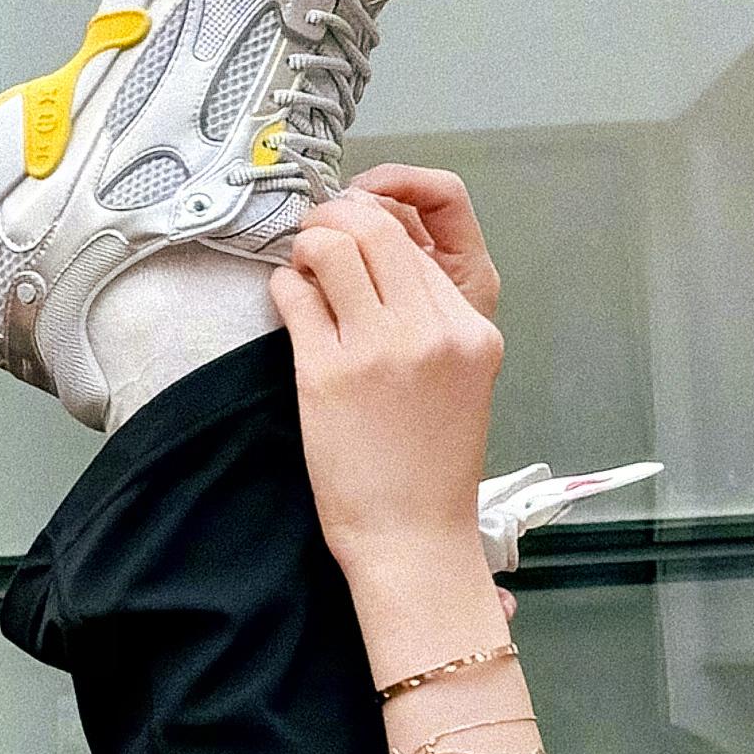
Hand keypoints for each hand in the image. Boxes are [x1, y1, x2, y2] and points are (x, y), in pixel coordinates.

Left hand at [265, 187, 506, 578]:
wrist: (412, 536)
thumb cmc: (430, 466)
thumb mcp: (460, 379)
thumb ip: (431, 319)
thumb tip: (378, 259)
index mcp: (470, 329)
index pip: (417, 244)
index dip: (373, 227)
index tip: (351, 236)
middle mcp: (431, 330)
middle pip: (374, 229)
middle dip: (334, 218)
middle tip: (314, 237)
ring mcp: (378, 349)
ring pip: (330, 247)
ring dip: (304, 245)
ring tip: (300, 268)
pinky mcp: (326, 372)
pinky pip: (294, 295)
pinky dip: (283, 287)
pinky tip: (288, 301)